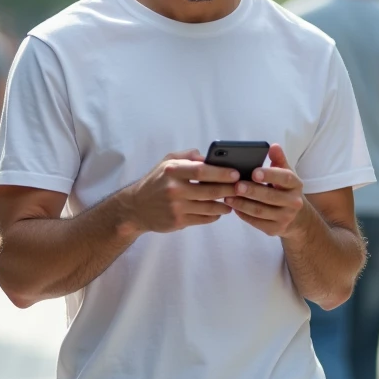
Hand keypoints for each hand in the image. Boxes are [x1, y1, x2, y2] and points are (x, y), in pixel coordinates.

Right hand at [122, 149, 239, 233]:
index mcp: (173, 171)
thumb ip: (187, 156)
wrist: (136, 207)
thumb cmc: (155, 182)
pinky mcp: (178, 221)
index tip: (236, 173)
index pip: (202, 171)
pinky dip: (215, 215)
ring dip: (225, 204)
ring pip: (210, 207)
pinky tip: (219, 211)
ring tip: (232, 200)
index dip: (222, 172)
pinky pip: (204, 219)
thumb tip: (209, 156)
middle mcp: (174, 189)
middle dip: (229, 189)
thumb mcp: (166, 162)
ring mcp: (176, 207)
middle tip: (241, 188)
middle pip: (210, 190)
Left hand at [223, 143, 306, 237]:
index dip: (269, 175)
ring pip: (260, 211)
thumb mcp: (285, 174)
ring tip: (227, 196)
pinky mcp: (276, 229)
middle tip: (235, 185)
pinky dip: (243, 214)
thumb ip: (278, 160)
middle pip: (270, 197)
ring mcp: (285, 217)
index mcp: (296, 184)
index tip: (254, 172)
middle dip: (251, 191)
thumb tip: (273, 146)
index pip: (285, 178)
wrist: (297, 218)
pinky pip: (256, 222)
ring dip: (242, 204)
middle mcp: (294, 202)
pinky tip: (233, 207)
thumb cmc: (285, 190)